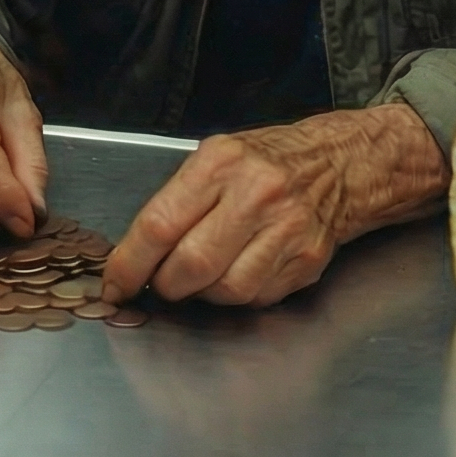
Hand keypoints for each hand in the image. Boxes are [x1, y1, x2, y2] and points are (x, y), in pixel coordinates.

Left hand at [102, 102, 448, 309]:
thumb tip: (134, 258)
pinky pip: (257, 298)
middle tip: (163, 282)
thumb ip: (177, 202)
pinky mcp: (307, 259)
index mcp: (222, 162)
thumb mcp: (217, 158)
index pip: (159, 225)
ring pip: (224, 290)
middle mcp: (256, 192)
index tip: (116, 284)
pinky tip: (242, 270)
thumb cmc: (266, 161)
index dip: (129, 264)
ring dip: (204, 294)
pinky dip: (239, 296)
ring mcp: (286, 228)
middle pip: (190, 265)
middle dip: (166, 285)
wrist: (339, 163)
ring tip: (206, 274)